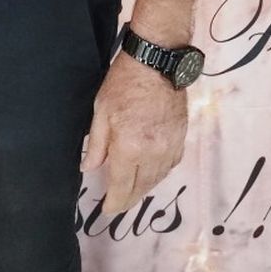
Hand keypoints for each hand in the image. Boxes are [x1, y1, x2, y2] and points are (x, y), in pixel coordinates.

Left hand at [80, 50, 187, 214]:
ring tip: (131, 192)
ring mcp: (171, 146)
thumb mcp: (101, 112)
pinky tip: (151, 174)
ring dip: (144, 188)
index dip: (114, 202)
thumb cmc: (124, 83)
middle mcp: (154, 152)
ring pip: (158, 178)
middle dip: (128, 199)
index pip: (122, 185)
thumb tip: (89, 168)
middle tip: (117, 205)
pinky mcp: (182, 138)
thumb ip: (96, 145)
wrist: (158, 61)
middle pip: (142, 187)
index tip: (107, 209)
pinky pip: (171, 165)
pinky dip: (159, 174)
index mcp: (131, 147)